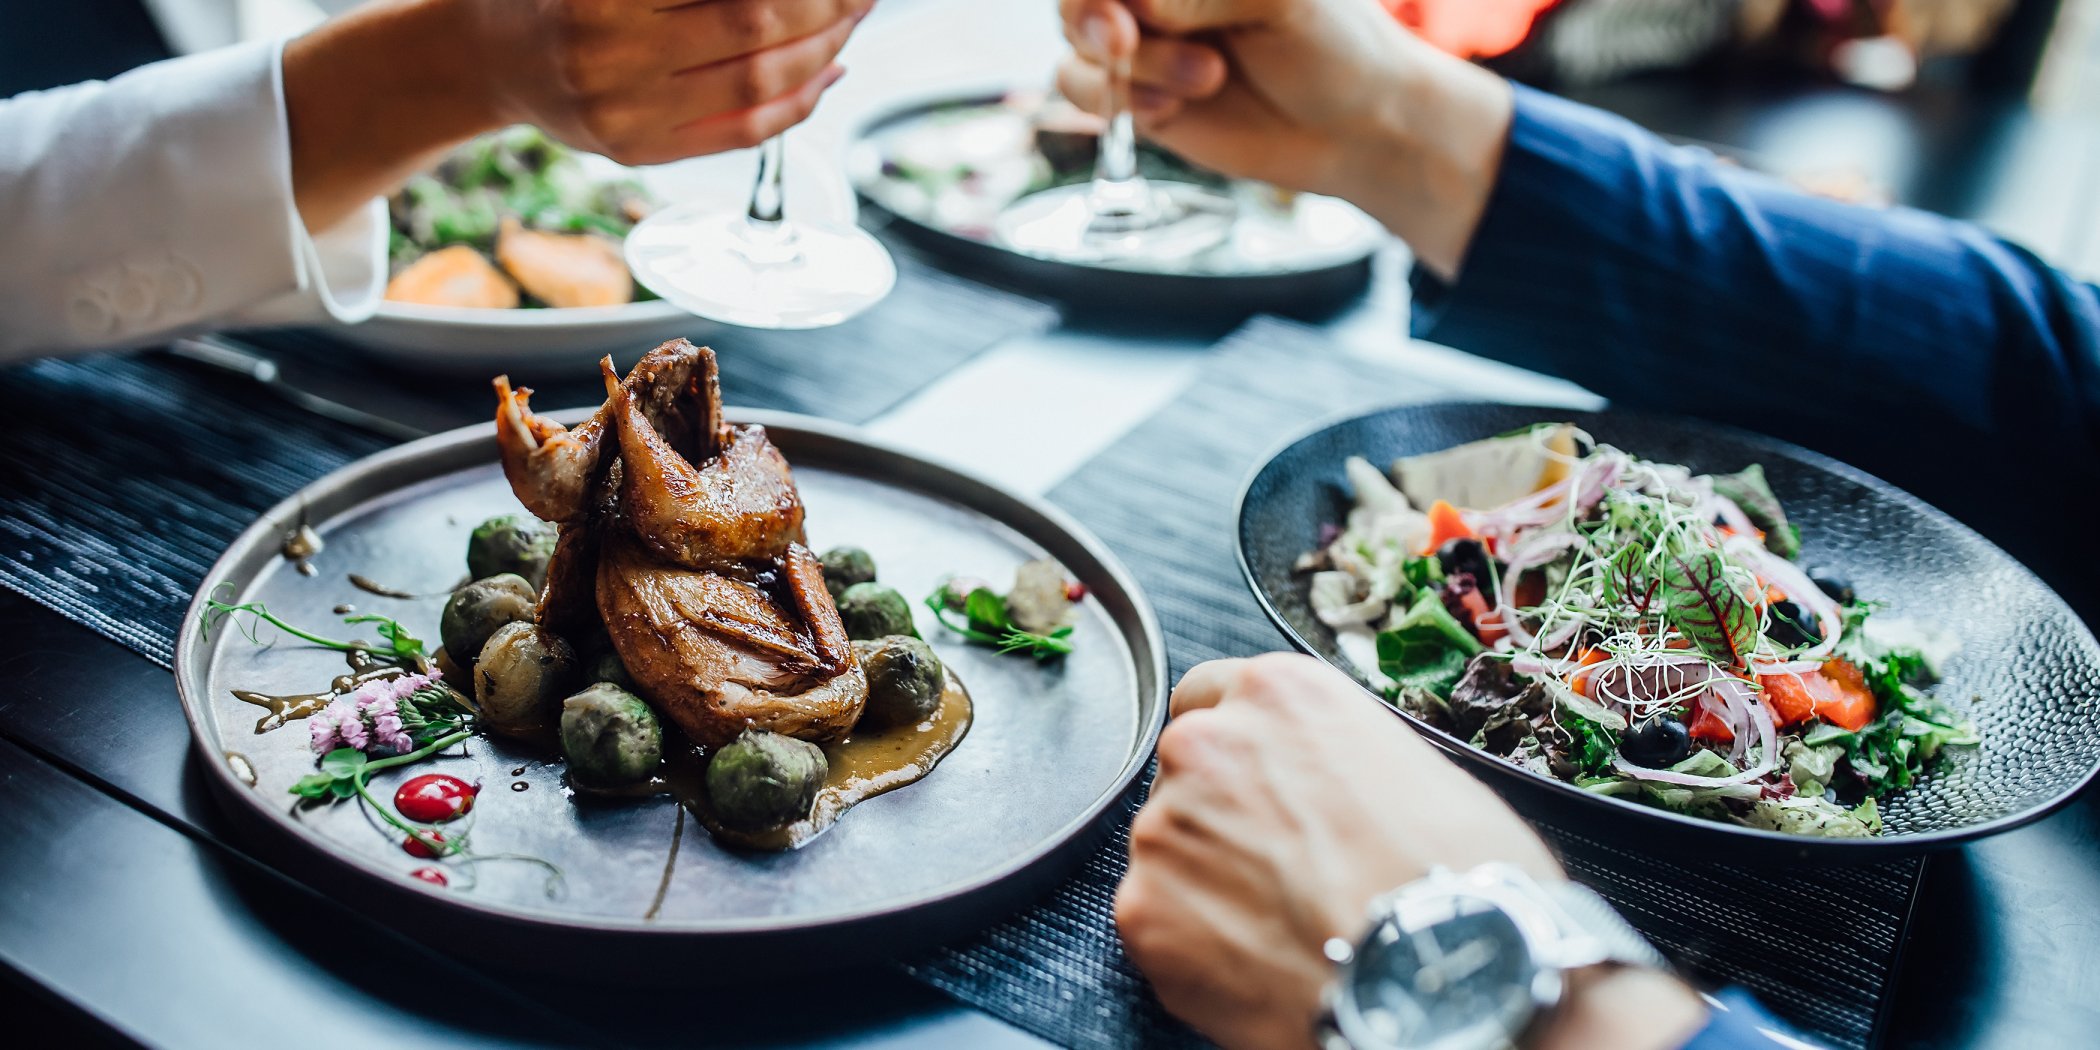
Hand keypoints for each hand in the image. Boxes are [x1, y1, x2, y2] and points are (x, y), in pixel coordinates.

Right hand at [284, 0, 869, 228]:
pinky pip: (742, 134)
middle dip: (825, 3)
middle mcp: (606, 50)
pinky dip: (799, 105)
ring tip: (853, 18)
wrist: (487, 55)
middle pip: (753, 25)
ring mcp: (623, 112)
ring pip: (757, 83)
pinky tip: (828, 71)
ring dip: (824, 49)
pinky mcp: (638, 153)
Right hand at [1054, 0, 1512, 276]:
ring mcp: (1144, 40)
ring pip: (1077, 42)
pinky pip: (1079, 89)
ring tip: (1207, 79)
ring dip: (1134, 68)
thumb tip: (1133, 4)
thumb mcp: (1279, 1)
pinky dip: (1117, 102)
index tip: (1128, 9)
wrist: (1356, 130)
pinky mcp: (1137, 96)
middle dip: (1094, 18)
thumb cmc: (1334, 45)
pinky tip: (1174, 108)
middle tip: (1124, 41)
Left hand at [1117, 653, 1704, 1049]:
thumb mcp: (1421, 774)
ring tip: (1284, 927)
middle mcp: (1208, 745)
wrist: (1442, 982)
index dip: (1237, 746)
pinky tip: (1260, 965)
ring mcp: (1165, 827)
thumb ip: (1340, 760)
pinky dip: (1195, 946)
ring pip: (1170, 850)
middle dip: (1221, 816)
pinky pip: (1160, 922)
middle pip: (1186, 773)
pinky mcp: (1143, 910)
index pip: (1210, 694)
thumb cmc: (1459, 884)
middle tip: (1282, 871)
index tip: (1255, 782)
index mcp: (1279, 695)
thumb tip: (1330, 789)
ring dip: (1208, 881)